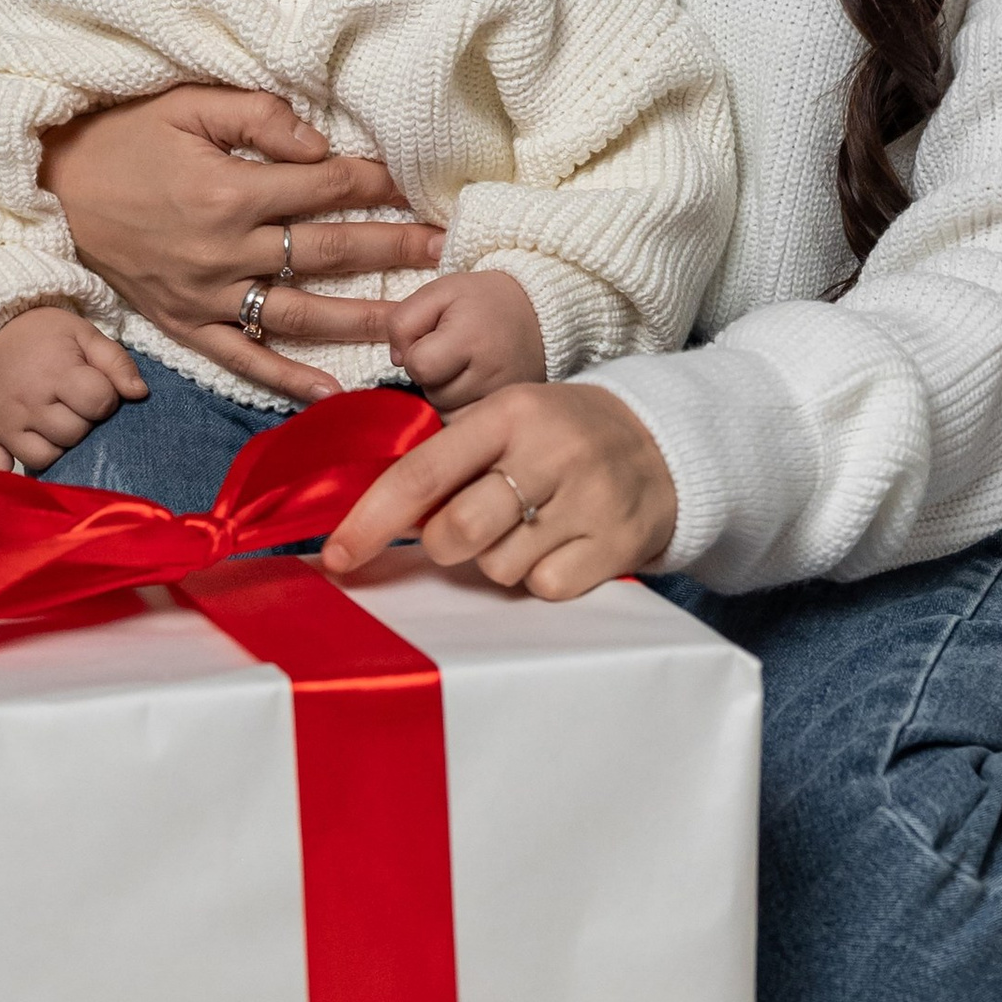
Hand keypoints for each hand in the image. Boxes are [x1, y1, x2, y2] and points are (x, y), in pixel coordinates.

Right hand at [0, 306, 148, 472]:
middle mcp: (29, 402)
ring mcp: (6, 423)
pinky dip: (8, 477)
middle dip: (83, 423)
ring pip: (44, 458)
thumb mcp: (85, 335)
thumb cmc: (43, 335)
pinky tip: (24, 475)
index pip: (98, 402)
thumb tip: (140, 394)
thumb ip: (117, 363)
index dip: (106, 398)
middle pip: (73, 434)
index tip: (98, 388)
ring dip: (57, 447)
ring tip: (56, 426)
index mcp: (56, 373)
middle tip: (75, 406)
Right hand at [40, 86, 444, 398]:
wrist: (51, 186)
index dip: (376, 184)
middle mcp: (224, 250)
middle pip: (327, 251)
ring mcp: (205, 295)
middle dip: (392, 248)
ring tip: (418, 323)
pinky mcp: (183, 324)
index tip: (419, 186)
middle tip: (447, 252)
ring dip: (362, 318)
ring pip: (300, 313)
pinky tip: (332, 393)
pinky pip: (242, 358)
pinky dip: (286, 380)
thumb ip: (259, 119)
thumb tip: (322, 144)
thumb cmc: (123, 137)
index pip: (325, 188)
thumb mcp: (187, 105)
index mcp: (229, 192)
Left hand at [323, 383, 677, 603]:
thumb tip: (374, 523)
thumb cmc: (561, 437)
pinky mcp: (617, 543)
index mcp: (510, 413)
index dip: (371, 520)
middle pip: (457, 533)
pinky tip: (562, 545)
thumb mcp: (509, 420)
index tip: (339, 555)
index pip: (423, 473)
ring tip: (531, 526)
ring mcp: (588, 500)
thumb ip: (449, 461)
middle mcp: (550, 452)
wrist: (663, 445)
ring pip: (499, 568)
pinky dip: (543, 577)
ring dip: (499, 559)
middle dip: (446, 544)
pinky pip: (544, 588)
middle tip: (469, 526)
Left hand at [386, 269, 546, 407]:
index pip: (419, 365)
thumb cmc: (482, 301)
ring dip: (446, 393)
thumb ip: (404, 319)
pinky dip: (461, 408)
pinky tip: (474, 386)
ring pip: (445, 412)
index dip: (416, 352)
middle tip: (454, 352)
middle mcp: (491, 374)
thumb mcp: (439, 292)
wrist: (538, 314)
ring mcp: (502, 399)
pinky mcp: (509, 415)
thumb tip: (397, 360)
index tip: (435, 338)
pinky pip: (464, 425)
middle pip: (432, 393)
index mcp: (472, 338)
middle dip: (432, 375)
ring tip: (466, 367)